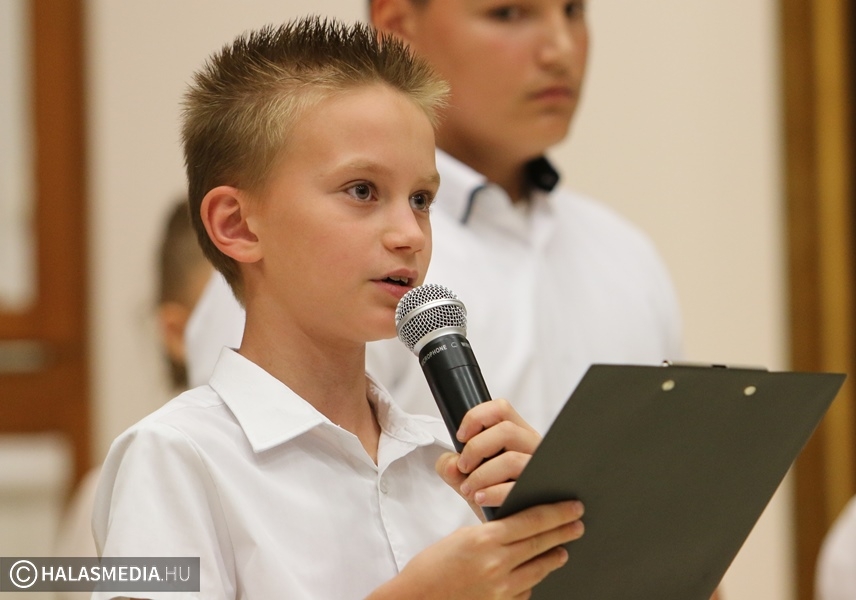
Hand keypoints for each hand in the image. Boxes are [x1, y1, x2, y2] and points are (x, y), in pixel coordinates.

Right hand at [368, 500, 584, 599]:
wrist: (415, 599)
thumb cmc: (431, 566)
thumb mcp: (461, 537)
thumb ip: (491, 532)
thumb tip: (518, 526)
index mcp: (484, 539)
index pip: (531, 520)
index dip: (556, 513)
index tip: (572, 507)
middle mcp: (497, 564)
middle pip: (541, 543)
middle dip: (563, 532)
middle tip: (578, 524)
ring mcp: (501, 589)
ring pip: (538, 569)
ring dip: (553, 557)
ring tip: (562, 549)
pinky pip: (525, 591)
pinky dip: (531, 580)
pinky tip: (534, 572)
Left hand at [437, 399, 539, 512]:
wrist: (517, 527)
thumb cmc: (496, 496)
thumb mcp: (471, 479)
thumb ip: (452, 468)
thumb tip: (450, 464)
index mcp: (518, 435)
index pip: (501, 408)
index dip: (476, 417)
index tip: (461, 437)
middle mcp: (533, 447)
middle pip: (506, 430)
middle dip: (476, 448)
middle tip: (463, 467)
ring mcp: (540, 469)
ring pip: (511, 459)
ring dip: (481, 475)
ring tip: (469, 489)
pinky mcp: (543, 493)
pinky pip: (517, 487)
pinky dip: (493, 492)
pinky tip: (481, 499)